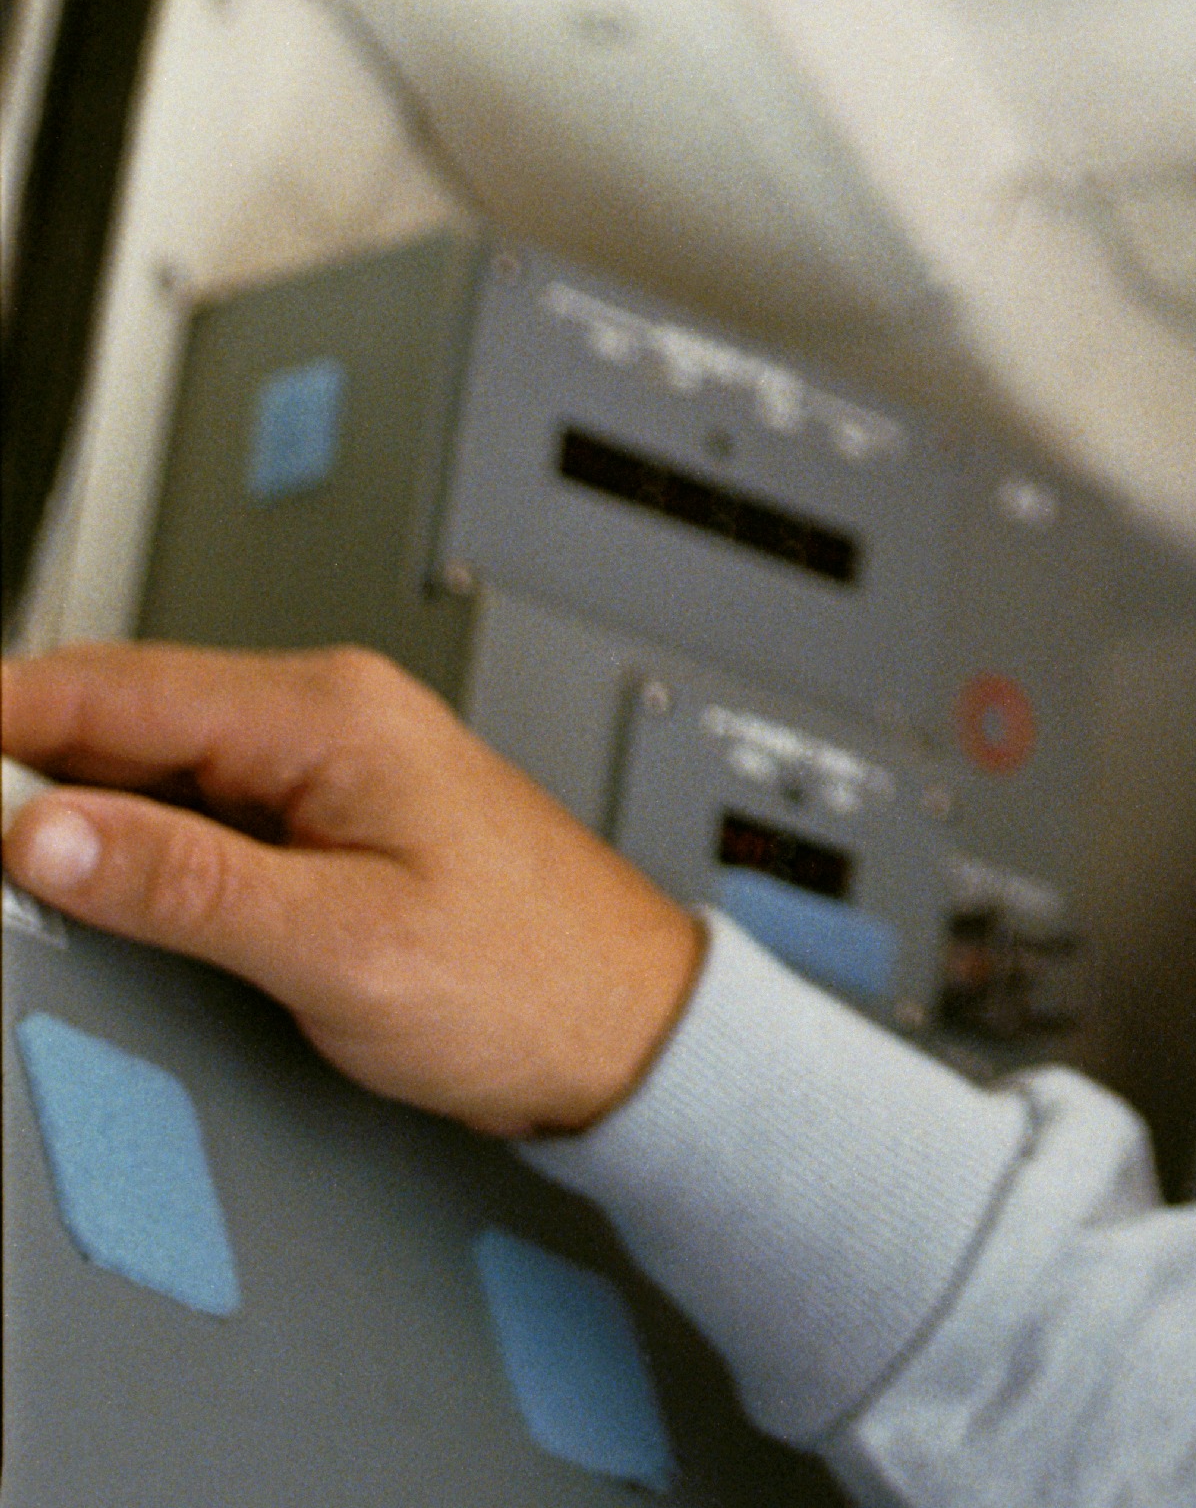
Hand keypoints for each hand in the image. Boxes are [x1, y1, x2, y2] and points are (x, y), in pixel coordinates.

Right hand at [2, 640, 701, 1136]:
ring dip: (61, 799)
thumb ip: (184, 883)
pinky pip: (188, 807)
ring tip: (5, 863)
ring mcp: (323, 767)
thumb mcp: (336, 941)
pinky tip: (78, 880)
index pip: (117, 687)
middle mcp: (326, 717)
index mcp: (330, 714)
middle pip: (120, 713)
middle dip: (17, 758)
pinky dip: (118, 835)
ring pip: (145, 761)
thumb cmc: (524, 976)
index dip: (3, 718)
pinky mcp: (320, 821)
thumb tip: (46, 832)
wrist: (619, 1024)